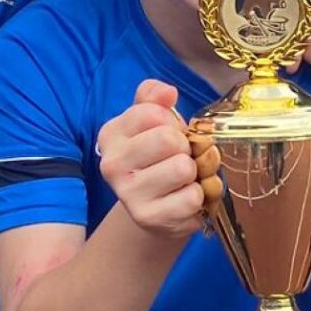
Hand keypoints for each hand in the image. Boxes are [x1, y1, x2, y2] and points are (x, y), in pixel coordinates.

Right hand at [95, 79, 207, 239]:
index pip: (153, 112)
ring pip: (183, 168)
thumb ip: (154, 97)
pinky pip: (192, 197)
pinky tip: (186, 196)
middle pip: (169, 139)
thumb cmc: (158, 157)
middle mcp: (112, 164)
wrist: (155, 207)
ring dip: (195, 172)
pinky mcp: (148, 218)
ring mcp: (128, 194)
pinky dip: (199, 195)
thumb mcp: (152, 121)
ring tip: (184, 177)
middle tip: (181, 157)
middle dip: (186, 146)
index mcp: (111, 134)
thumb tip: (168, 92)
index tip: (169, 133)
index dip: (172, 122)